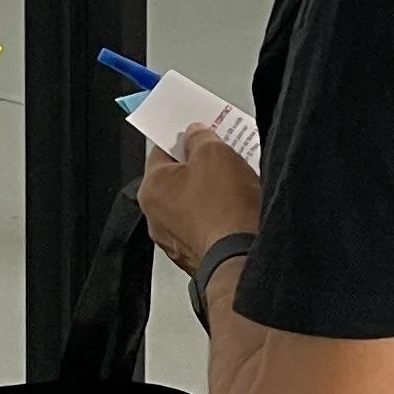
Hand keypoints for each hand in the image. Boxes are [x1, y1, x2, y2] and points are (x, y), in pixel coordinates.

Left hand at [138, 128, 261, 279]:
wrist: (241, 258)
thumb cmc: (224, 210)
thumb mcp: (214, 154)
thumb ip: (200, 138)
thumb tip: (196, 135)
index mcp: (152, 187)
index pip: (161, 151)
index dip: (183, 140)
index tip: (200, 137)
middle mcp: (155, 216)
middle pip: (176, 180)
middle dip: (199, 169)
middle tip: (222, 161)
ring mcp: (174, 239)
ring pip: (191, 205)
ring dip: (210, 195)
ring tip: (236, 188)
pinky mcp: (194, 254)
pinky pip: (203, 226)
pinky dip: (217, 218)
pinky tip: (236, 212)